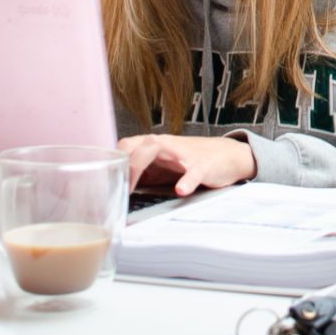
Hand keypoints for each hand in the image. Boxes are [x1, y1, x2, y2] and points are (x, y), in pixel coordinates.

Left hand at [118, 133, 257, 194]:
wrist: (228, 156)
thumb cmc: (193, 162)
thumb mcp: (164, 167)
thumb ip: (144, 174)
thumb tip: (119, 189)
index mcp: (155, 146)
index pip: (125, 146)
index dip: (113, 164)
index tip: (107, 184)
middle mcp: (166, 146)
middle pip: (135, 144)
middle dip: (121, 162)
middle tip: (116, 186)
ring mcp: (184, 154)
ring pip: (157, 148)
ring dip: (140, 164)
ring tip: (133, 186)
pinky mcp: (203, 166)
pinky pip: (193, 171)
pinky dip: (186, 181)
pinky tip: (181, 190)